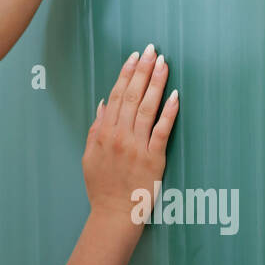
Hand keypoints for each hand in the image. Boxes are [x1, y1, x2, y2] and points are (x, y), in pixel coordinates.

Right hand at [82, 45, 177, 223]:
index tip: (134, 57)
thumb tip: (102, 105)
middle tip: (152, 50)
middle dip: (143, 70)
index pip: (116, 95)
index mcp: (103, 133)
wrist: (114, 215)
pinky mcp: (154, 158)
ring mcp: (137, 146)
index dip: (126, 74)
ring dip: (156, 83)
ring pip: (147, 108)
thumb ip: (95, 129)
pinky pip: (162, 131)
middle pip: (132, 96)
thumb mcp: (89, 156)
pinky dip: (169, 112)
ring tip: (164, 64)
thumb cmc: (102, 187)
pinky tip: (175, 96)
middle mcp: (119, 136)